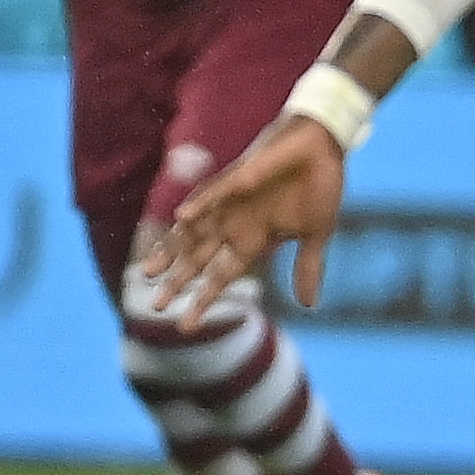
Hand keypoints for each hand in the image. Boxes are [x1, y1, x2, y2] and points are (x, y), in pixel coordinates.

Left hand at [146, 116, 347, 320]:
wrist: (325, 148)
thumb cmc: (320, 187)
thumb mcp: (316, 236)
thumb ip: (308, 269)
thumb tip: (309, 305)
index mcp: (253, 240)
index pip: (221, 276)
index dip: (203, 299)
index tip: (186, 325)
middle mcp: (236, 224)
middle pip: (198, 258)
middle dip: (176, 281)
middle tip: (155, 305)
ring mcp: (233, 202)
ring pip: (194, 230)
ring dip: (172, 249)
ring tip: (148, 271)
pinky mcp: (240, 177)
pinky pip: (215, 193)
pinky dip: (200, 204)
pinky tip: (182, 218)